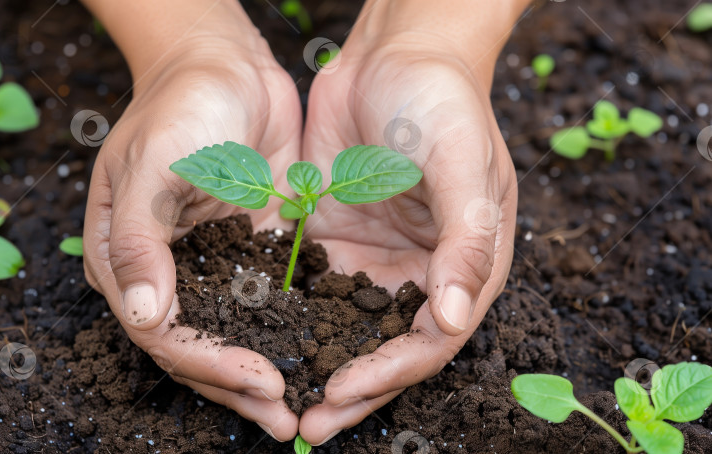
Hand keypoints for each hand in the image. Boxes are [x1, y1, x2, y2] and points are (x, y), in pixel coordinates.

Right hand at [81, 1, 301, 440]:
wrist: (227, 66)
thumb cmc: (181, 105)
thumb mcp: (152, 165)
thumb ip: (142, 241)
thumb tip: (145, 317)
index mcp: (128, 259)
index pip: (165, 331)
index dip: (211, 362)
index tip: (261, 379)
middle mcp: (168, 272)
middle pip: (200, 346)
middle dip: (241, 385)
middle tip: (287, 416)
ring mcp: (212, 265)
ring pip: (236, 335)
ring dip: (264, 372)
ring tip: (302, 408)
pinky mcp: (252, 253)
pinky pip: (268, 304)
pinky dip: (288, 334)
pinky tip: (319, 354)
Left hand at [297, 0, 525, 443]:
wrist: (394, 52)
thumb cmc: (440, 100)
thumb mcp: (462, 164)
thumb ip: (465, 242)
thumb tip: (449, 319)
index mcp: (462, 264)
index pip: (428, 339)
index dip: (388, 373)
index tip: (342, 394)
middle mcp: (418, 270)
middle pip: (384, 346)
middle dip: (351, 389)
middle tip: (309, 426)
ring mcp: (374, 256)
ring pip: (344, 326)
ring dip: (316, 361)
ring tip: (280, 400)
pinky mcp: (335, 237)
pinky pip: (311, 286)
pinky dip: (291, 316)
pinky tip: (259, 337)